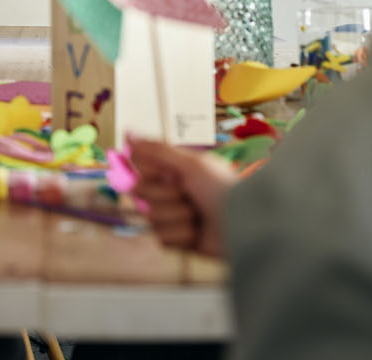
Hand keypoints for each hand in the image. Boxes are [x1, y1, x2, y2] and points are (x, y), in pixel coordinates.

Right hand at [128, 136, 239, 257]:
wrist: (243, 224)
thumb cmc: (221, 188)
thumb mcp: (190, 163)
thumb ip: (157, 149)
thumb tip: (128, 131)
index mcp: (172, 170)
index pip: (138, 168)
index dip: (147, 173)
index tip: (166, 173)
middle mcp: (169, 191)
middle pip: (140, 193)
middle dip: (163, 195)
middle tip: (186, 193)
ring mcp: (172, 215)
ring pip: (150, 217)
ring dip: (175, 216)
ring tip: (196, 216)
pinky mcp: (176, 240)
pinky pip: (161, 238)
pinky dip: (180, 235)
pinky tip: (196, 232)